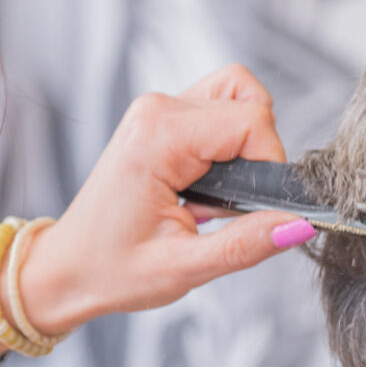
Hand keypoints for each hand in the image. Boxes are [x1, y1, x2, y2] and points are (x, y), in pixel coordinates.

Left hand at [16, 64, 311, 334]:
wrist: (66, 270)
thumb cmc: (112, 270)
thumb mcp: (184, 268)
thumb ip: (245, 244)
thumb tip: (299, 225)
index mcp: (158, 137)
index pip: (251, 122)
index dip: (271, 167)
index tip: (257, 209)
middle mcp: (157, 111)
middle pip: (249, 104)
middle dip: (259, 160)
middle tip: (231, 208)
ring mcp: (158, 111)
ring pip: (238, 96)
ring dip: (247, 146)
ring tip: (222, 194)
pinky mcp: (163, 121)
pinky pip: (220, 109)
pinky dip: (232, 143)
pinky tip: (213, 185)